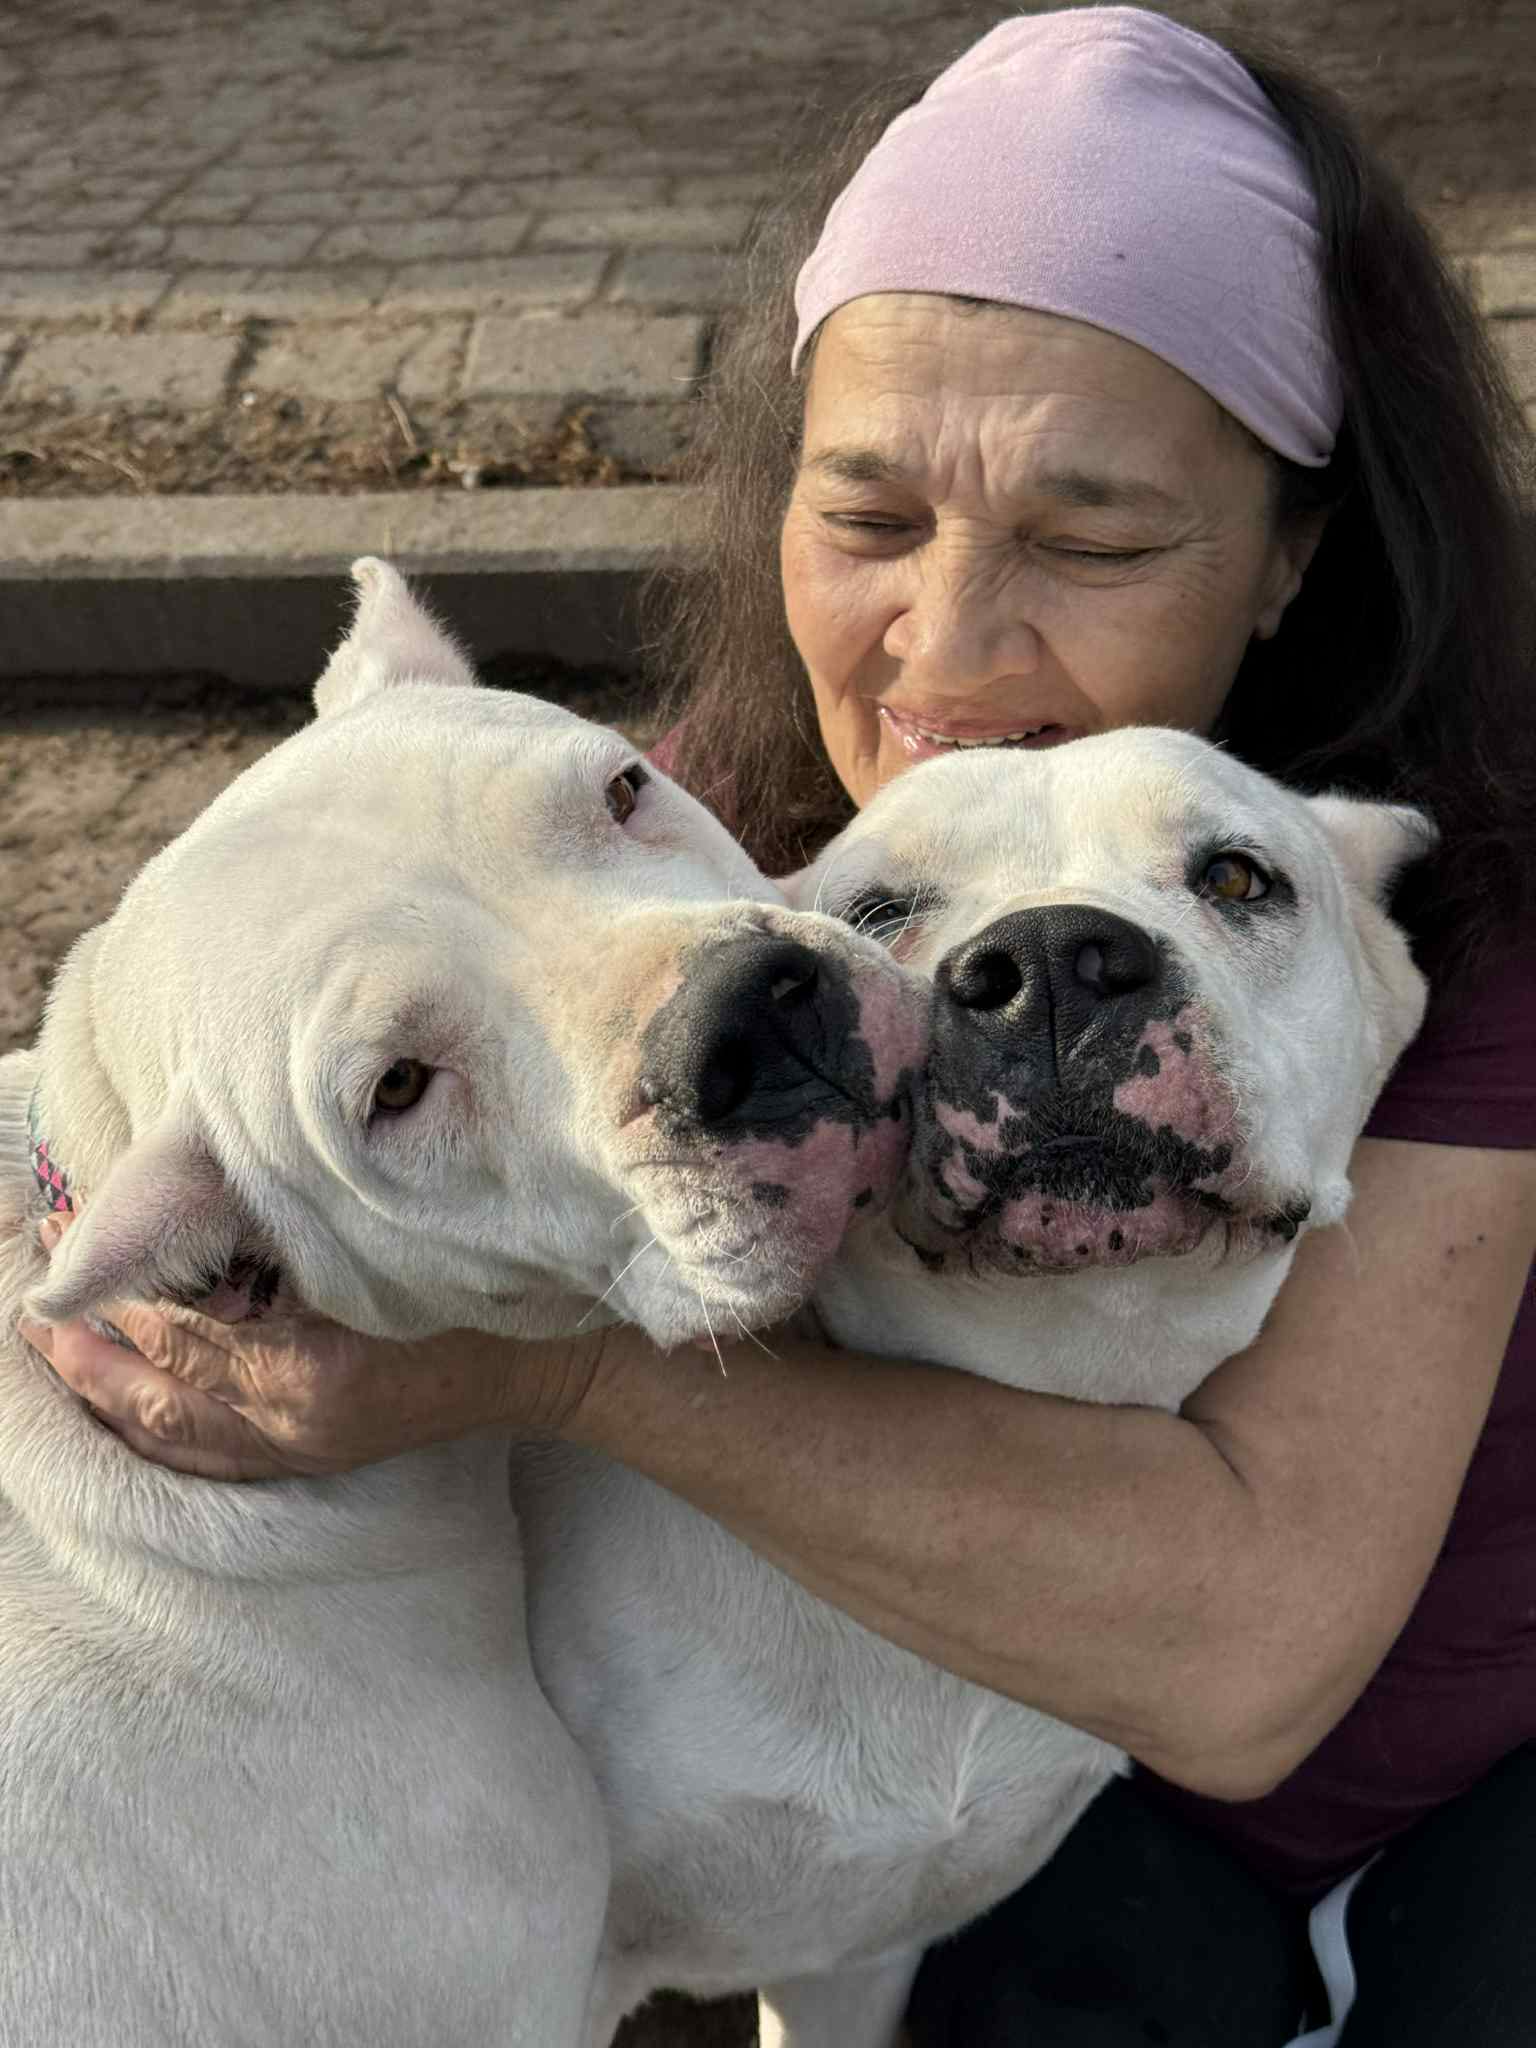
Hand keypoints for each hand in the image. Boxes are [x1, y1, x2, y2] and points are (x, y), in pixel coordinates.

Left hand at [20, 1213, 613, 1481]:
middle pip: (157, 1382)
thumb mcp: (380, 1244)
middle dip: (86, 1335)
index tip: (73, 1227)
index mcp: (311, 1362)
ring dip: (101, 1385)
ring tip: (50, 1342)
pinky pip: (203, 1458)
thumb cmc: (473, 1284)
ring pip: (167, 1431)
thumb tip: (196, 1202)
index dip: (118, 1279)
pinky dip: (148, 1428)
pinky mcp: (311, 1454)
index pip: (181, 1324)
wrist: (546, 1363)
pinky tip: (114, 1400)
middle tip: (33, 1287)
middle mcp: (293, 1417)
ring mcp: (300, 1445)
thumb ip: (289, 1234)